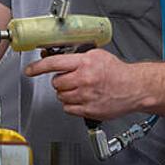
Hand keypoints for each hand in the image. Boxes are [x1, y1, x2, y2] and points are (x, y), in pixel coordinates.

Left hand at [23, 48, 154, 120]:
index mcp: (85, 63)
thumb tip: (58, 58)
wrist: (135, 87)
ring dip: (66, 93)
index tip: (30, 70)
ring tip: (81, 89)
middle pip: (56, 83)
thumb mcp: (97, 55)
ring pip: (61, 96)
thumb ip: (77, 56)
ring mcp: (86, 96)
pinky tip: (83, 99)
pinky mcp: (88, 110)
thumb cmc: (117, 72)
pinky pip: (68, 108)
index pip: (54, 63)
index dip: (38, 67)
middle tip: (73, 80)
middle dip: (61, 81)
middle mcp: (84, 79)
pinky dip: (72, 105)